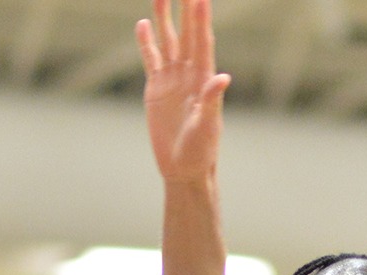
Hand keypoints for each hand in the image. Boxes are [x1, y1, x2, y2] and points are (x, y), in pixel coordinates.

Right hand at [136, 0, 230, 181]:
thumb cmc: (201, 150)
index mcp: (204, 80)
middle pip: (187, 34)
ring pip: (168, 41)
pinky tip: (143, 24)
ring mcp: (172, 79)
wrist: (183, 167)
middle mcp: (189, 74)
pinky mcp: (156, 89)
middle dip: (186, 9)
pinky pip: (151, 59)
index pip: (203, 42)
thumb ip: (212, 101)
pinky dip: (146, 43)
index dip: (201, 19)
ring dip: (165, 18)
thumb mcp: (208, 127)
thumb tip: (222, 77)